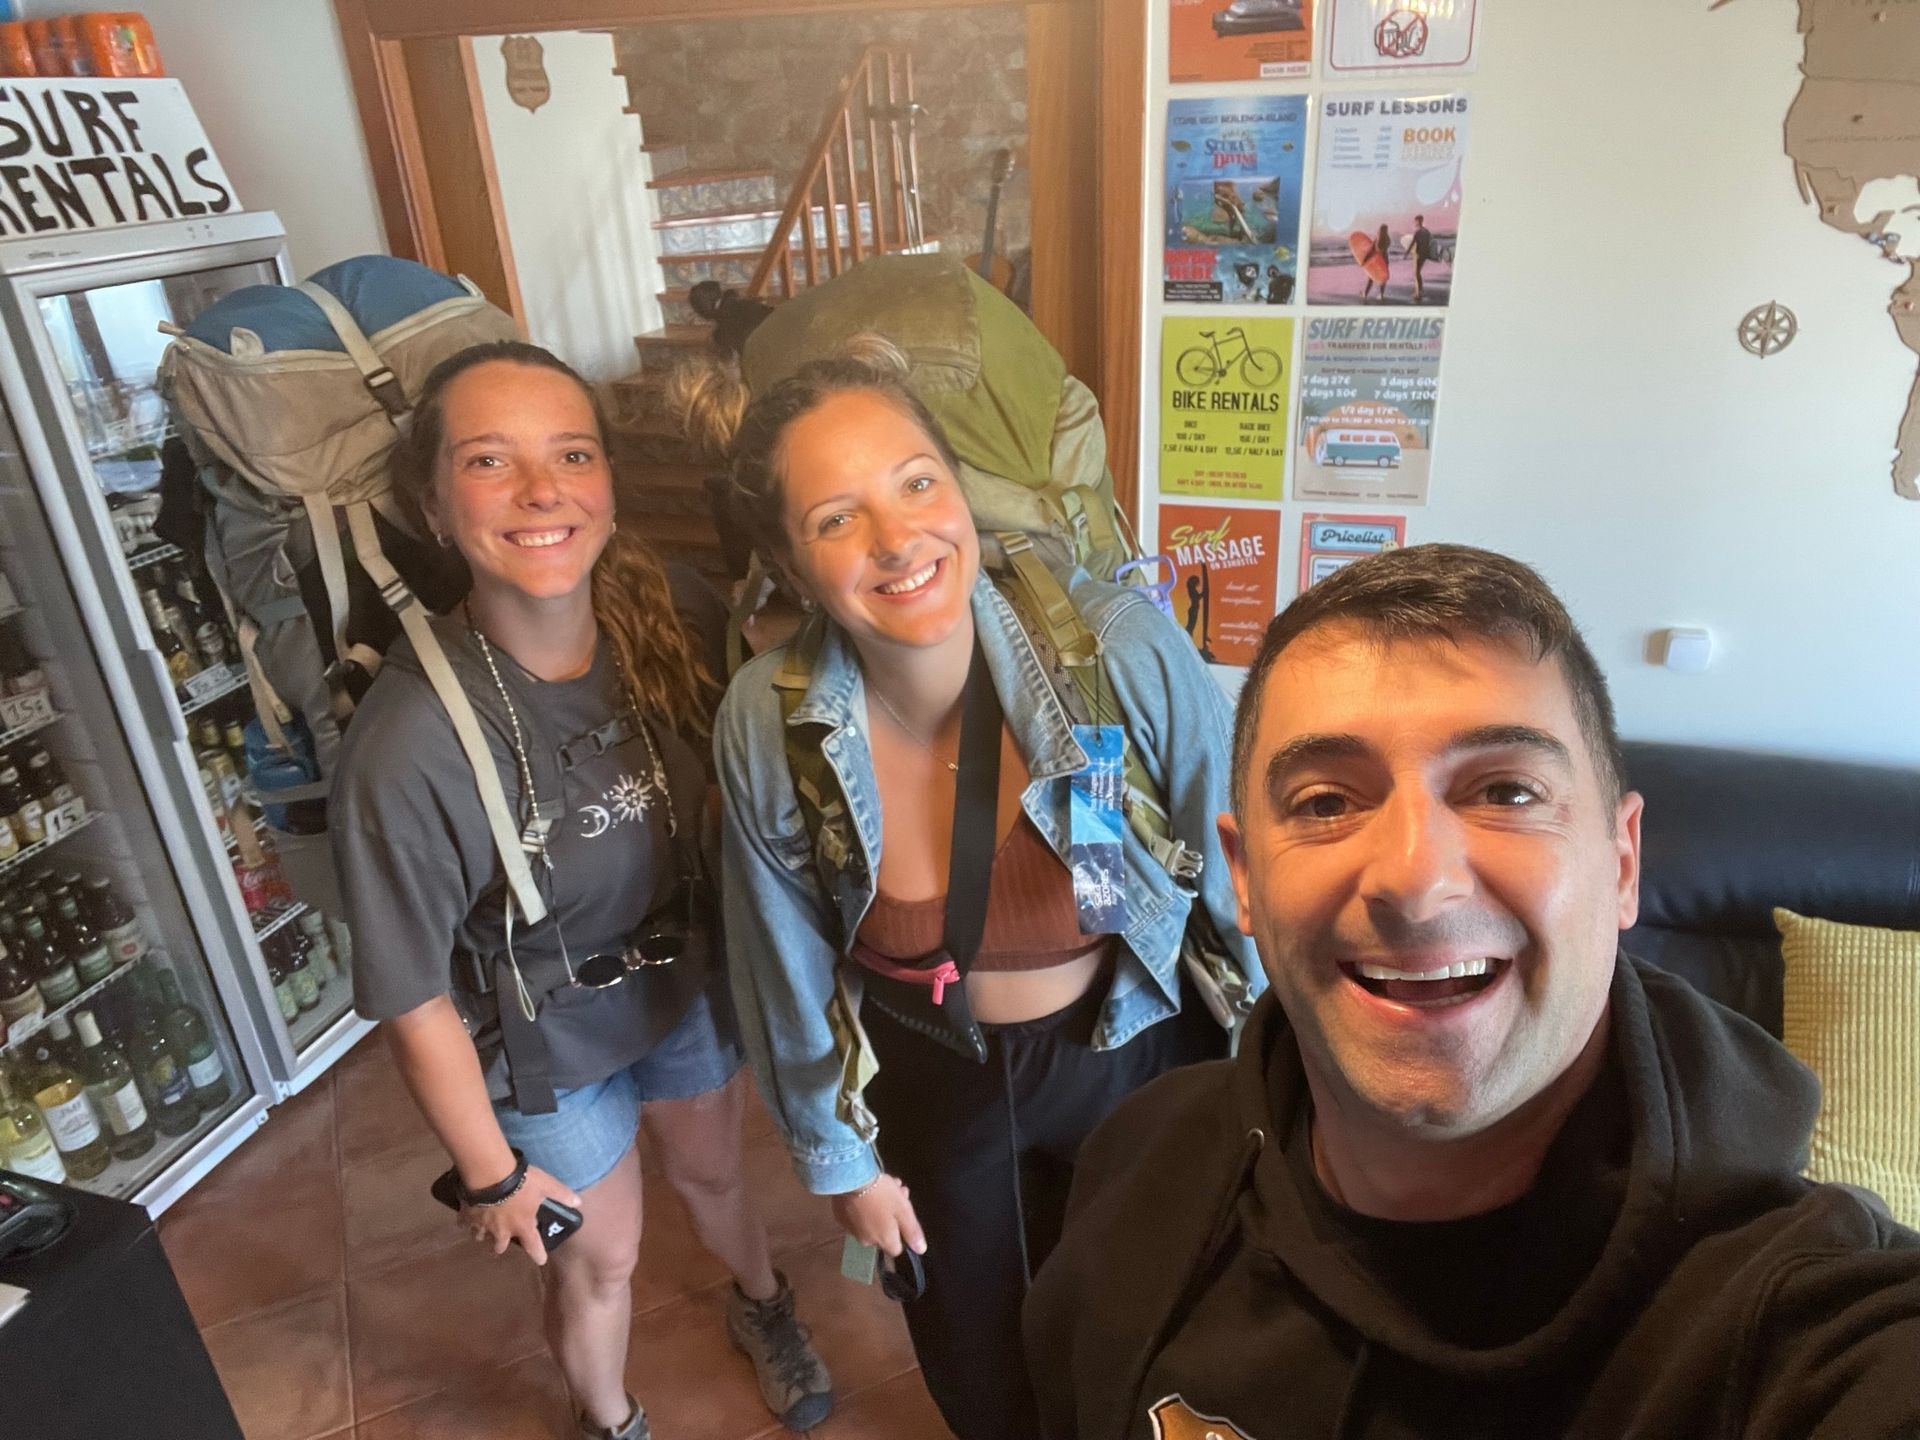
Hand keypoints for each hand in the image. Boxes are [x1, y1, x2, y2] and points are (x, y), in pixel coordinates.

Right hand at [463, 1165, 580, 1265]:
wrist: (490, 1174)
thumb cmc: (522, 1182)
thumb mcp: (546, 1185)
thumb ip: (561, 1194)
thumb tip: (579, 1202)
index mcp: (522, 1226)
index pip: (533, 1246)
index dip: (538, 1255)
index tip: (540, 1260)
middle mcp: (502, 1231)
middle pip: (500, 1247)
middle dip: (501, 1245)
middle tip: (503, 1241)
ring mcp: (483, 1225)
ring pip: (481, 1237)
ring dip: (484, 1235)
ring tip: (485, 1229)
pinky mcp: (467, 1216)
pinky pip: (465, 1223)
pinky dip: (467, 1221)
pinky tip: (467, 1217)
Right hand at [831, 1174, 925, 1257]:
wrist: (850, 1179)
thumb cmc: (881, 1194)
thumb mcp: (903, 1210)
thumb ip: (912, 1232)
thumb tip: (920, 1250)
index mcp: (884, 1240)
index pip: (897, 1247)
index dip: (901, 1230)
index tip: (902, 1212)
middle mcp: (867, 1241)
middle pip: (884, 1232)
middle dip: (891, 1215)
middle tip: (895, 1192)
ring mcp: (851, 1230)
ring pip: (870, 1222)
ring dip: (878, 1209)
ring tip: (882, 1186)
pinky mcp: (840, 1218)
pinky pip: (856, 1216)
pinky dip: (861, 1207)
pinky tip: (864, 1191)